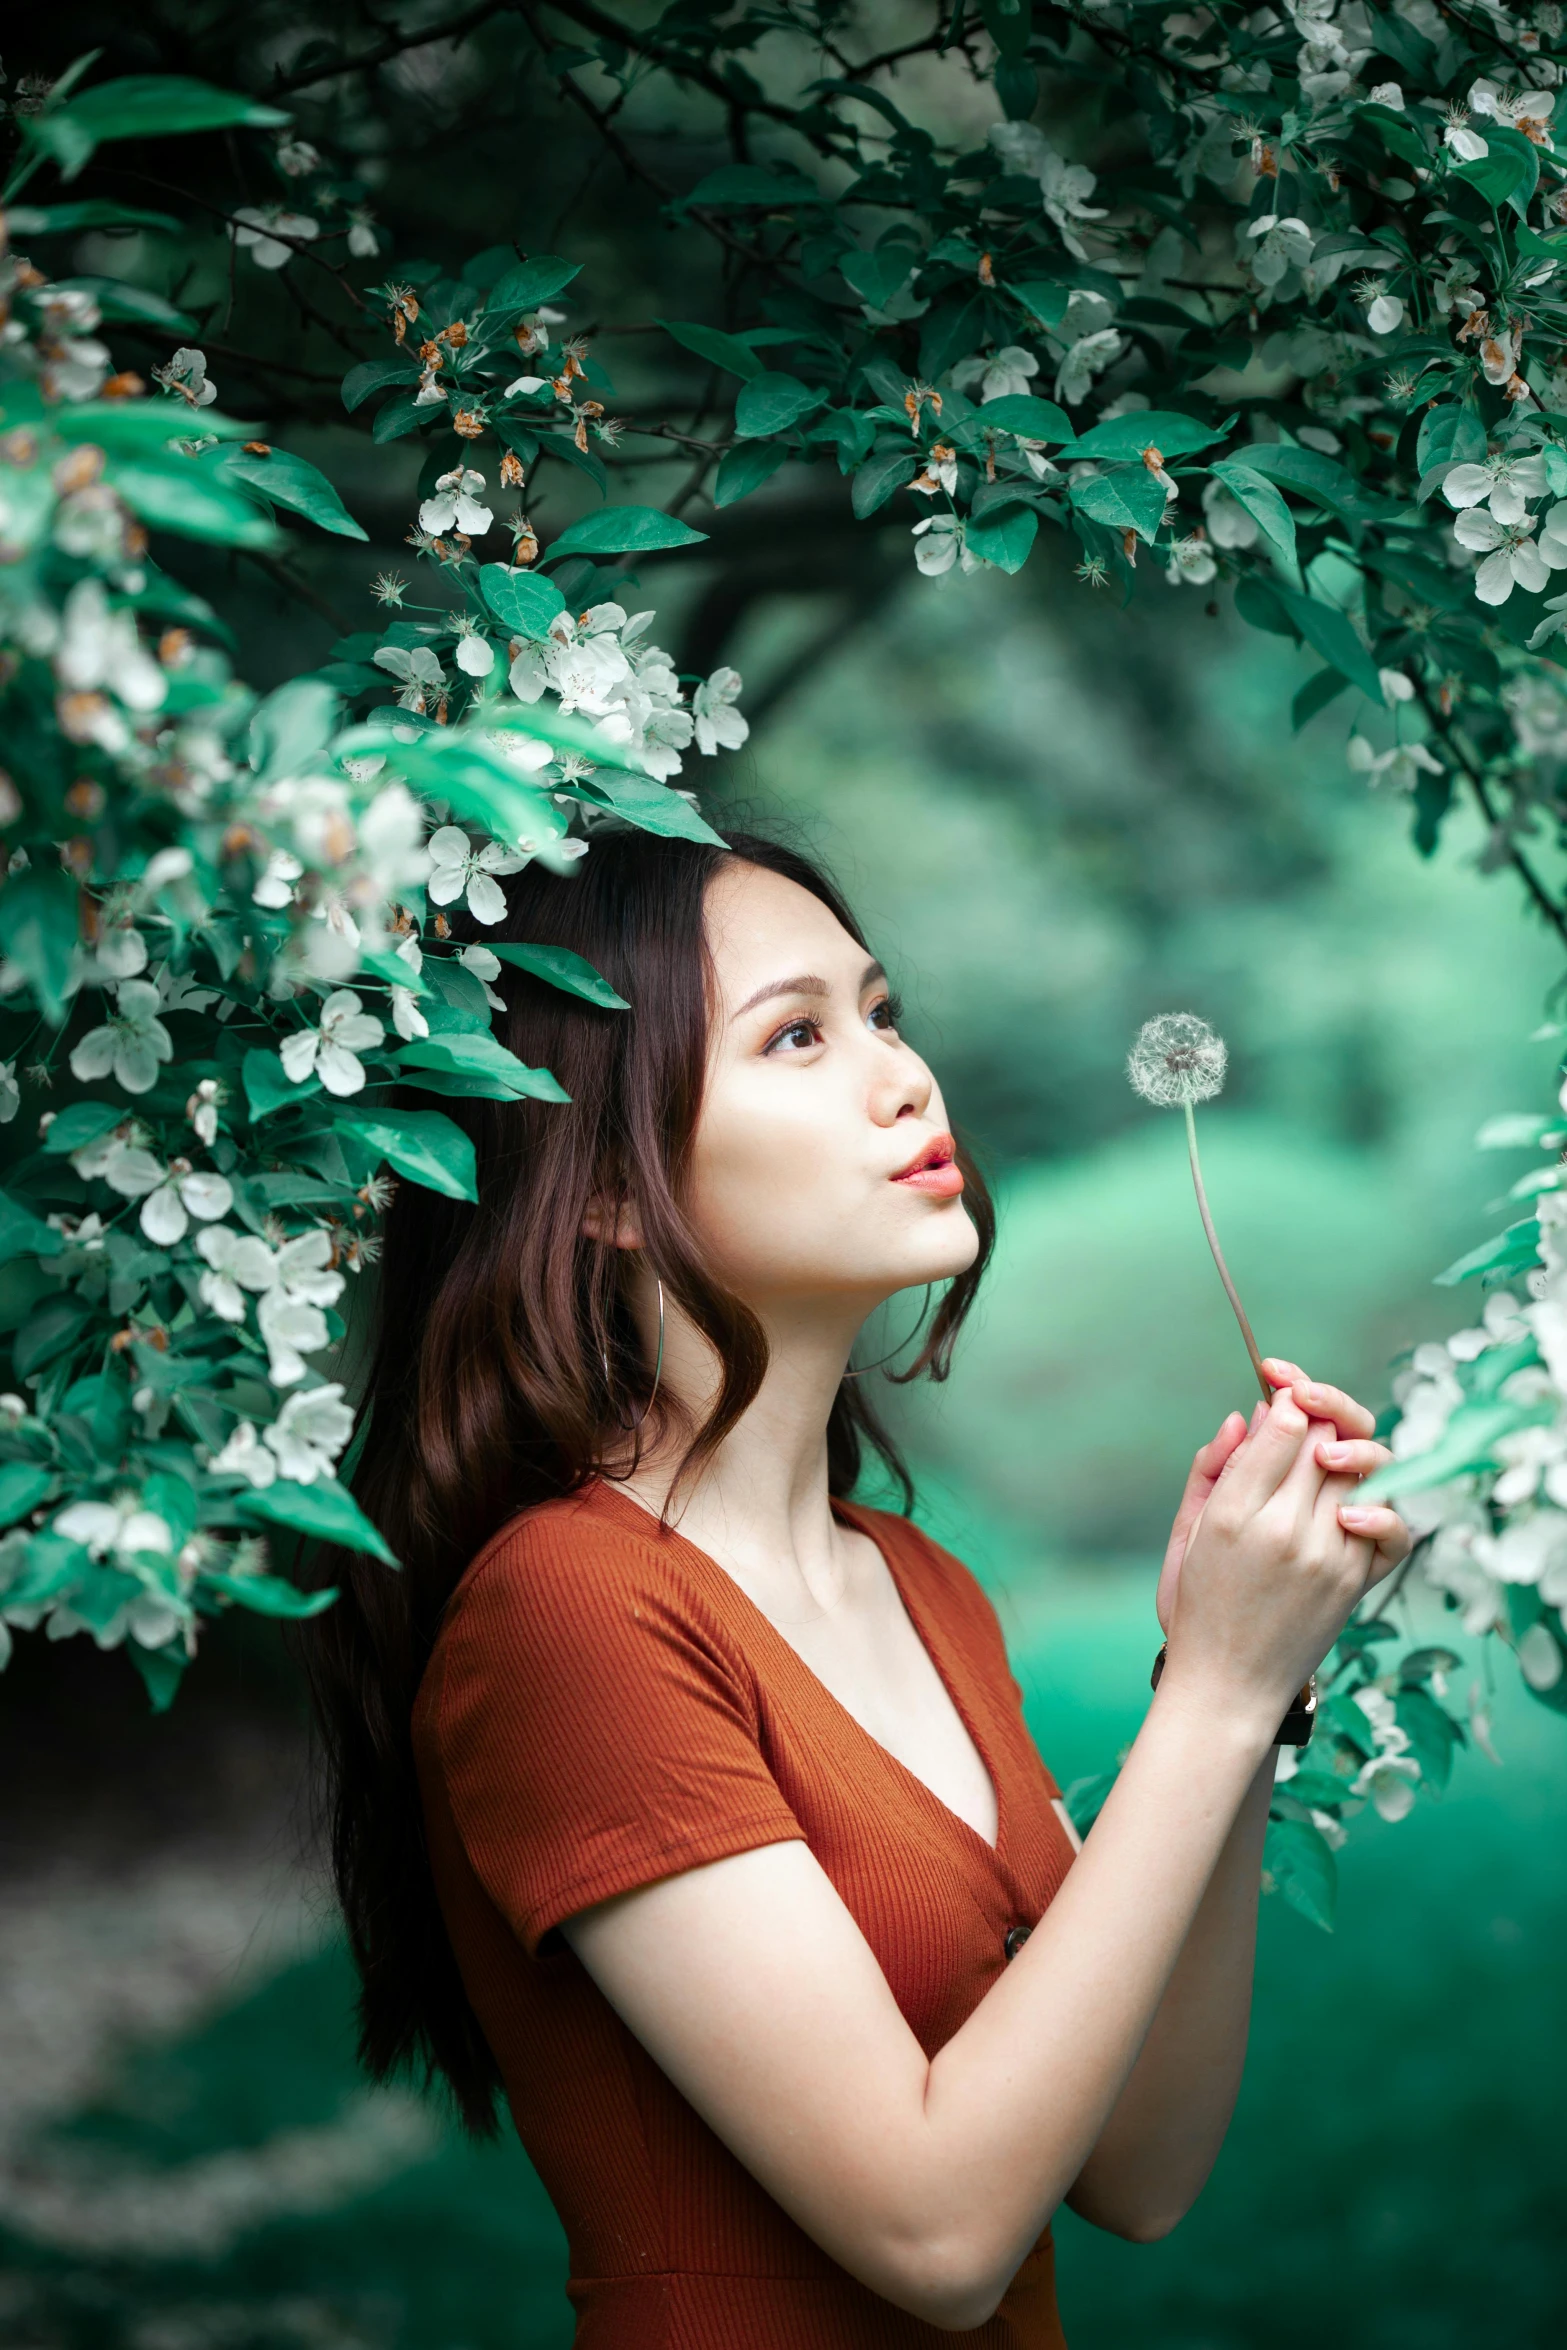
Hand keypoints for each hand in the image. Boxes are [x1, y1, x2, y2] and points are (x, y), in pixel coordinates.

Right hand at [1158, 1381, 1411, 1730]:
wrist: (1228, 1686)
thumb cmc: (1197, 1605)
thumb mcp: (1186, 1532)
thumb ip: (1214, 1467)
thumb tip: (1253, 1414)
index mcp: (1234, 1514)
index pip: (1286, 1426)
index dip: (1290, 1395)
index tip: (1282, 1390)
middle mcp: (1286, 1532)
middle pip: (1327, 1441)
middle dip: (1320, 1411)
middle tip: (1306, 1407)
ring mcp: (1329, 1557)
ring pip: (1362, 1472)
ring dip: (1348, 1449)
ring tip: (1323, 1452)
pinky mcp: (1356, 1582)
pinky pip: (1392, 1524)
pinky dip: (1379, 1500)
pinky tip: (1351, 1500)